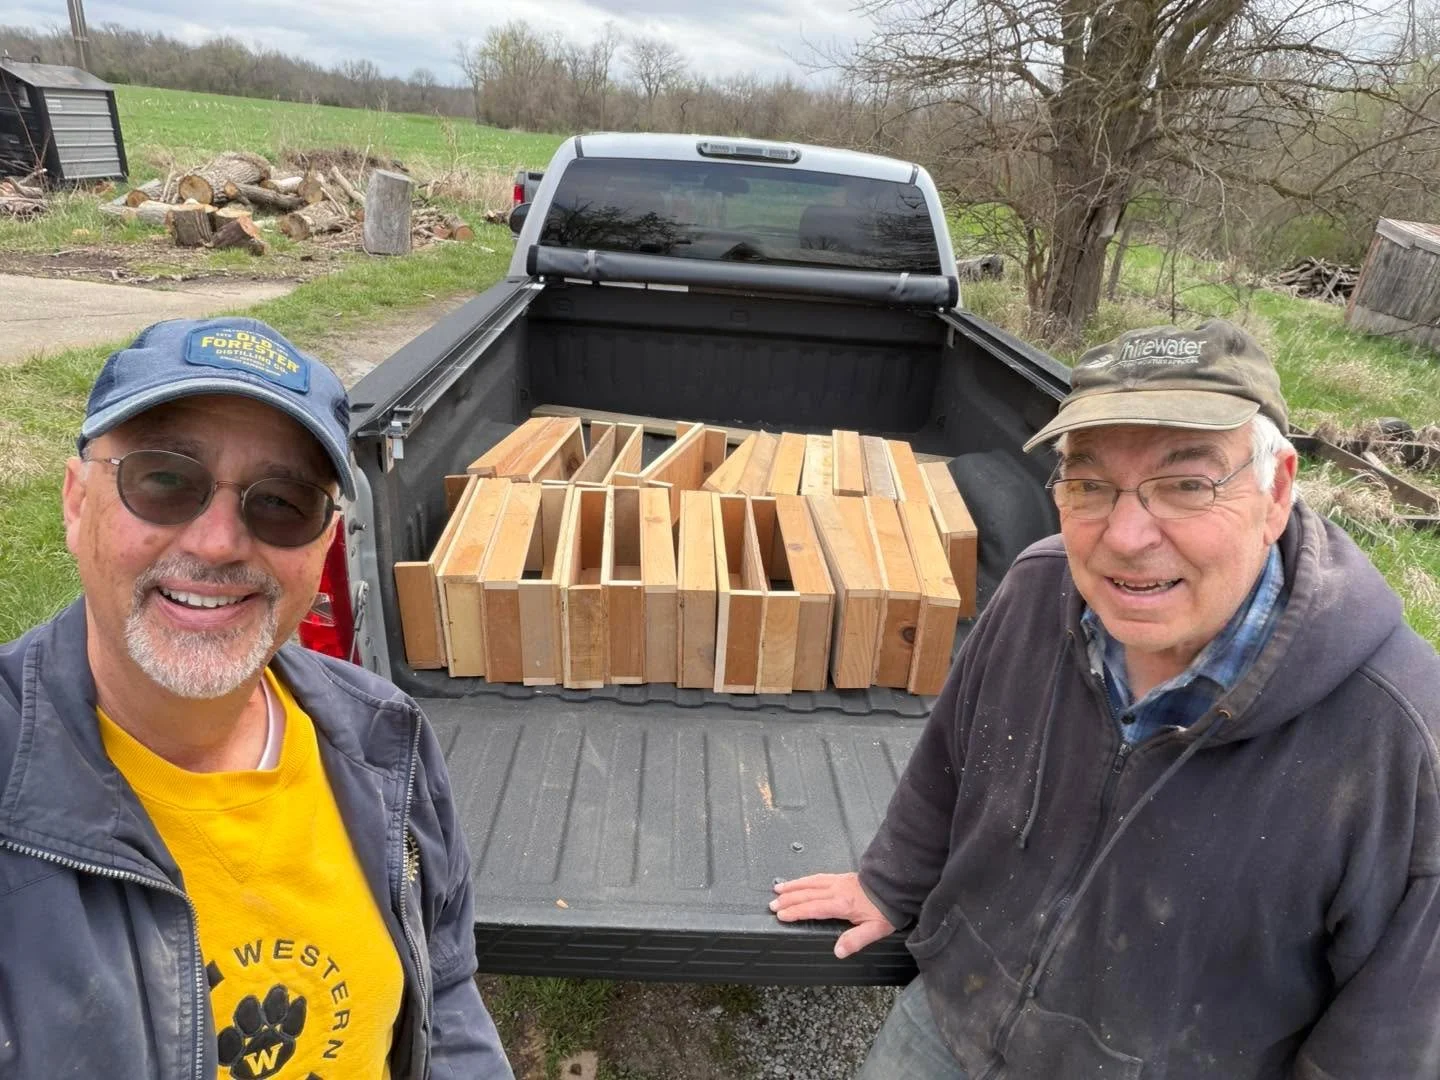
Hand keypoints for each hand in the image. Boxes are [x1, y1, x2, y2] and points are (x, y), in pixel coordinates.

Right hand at [770, 871, 896, 959]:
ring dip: (793, 886)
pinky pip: (817, 877)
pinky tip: (799, 882)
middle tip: (772, 905)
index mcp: (842, 904)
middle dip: (788, 900)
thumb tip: (837, 951)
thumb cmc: (886, 910)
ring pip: (810, 883)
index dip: (796, 911)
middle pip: (807, 894)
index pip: (813, 908)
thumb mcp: (875, 930)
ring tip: (778, 890)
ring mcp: (837, 881)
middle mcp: (836, 890)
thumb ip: (855, 940)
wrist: (894, 887)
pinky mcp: (841, 877)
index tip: (781, 915)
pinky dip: (804, 879)